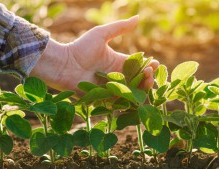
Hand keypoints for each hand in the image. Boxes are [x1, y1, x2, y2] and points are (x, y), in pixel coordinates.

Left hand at [31, 16, 158, 93]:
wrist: (64, 65)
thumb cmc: (81, 48)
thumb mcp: (101, 34)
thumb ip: (120, 27)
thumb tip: (138, 17)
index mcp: (118, 62)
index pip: (138, 66)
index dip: (148, 66)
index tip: (154, 63)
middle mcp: (117, 76)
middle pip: (138, 80)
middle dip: (147, 77)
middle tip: (150, 74)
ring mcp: (112, 88)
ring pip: (132, 91)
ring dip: (142, 88)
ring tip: (147, 82)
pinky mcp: (105, 99)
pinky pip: (120, 101)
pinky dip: (130, 99)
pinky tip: (136, 96)